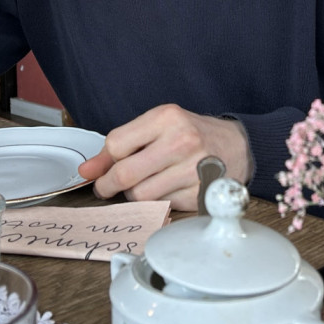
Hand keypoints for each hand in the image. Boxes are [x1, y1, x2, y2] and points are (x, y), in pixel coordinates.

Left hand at [77, 104, 251, 211]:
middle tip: (107, 188)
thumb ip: (120, 145)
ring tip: (142, 185)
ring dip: (134, 195)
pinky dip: (156, 203)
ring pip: (142, 196)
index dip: (104, 162)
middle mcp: (182, 141)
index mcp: (167, 117)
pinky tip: (164, 190)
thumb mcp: (157, 126)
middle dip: (109, 186)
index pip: (116, 144)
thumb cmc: (191, 134)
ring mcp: (193, 169)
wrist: (237, 146)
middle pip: (126, 174)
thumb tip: (86, 170)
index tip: (102, 171)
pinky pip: (162, 206)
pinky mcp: (200, 193)